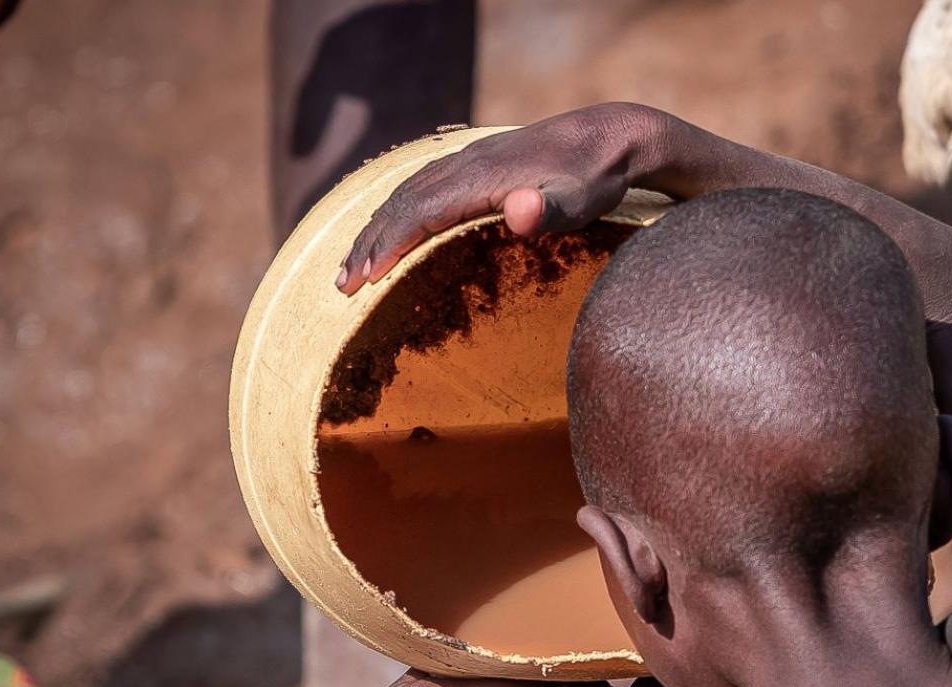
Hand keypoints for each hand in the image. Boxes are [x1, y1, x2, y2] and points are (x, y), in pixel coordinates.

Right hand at [337, 102, 666, 293]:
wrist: (610, 135)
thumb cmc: (595, 177)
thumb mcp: (581, 199)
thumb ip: (550, 208)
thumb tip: (518, 209)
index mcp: (480, 177)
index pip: (420, 213)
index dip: (390, 246)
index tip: (366, 280)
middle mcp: (465, 164)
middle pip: (402, 203)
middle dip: (368, 244)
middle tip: (342, 286)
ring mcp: (468, 160)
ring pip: (406, 193)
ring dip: (375, 228)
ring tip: (353, 266)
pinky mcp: (476, 163)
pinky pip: (421, 186)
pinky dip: (396, 211)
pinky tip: (390, 228)